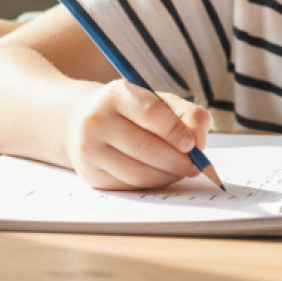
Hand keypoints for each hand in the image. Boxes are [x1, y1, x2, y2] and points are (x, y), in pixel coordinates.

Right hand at [69, 83, 213, 190]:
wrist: (82, 122)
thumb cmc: (131, 111)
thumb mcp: (159, 101)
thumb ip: (188, 114)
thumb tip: (199, 141)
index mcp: (116, 95)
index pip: (151, 113)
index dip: (175, 131)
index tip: (193, 145)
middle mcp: (97, 121)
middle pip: (145, 148)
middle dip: (177, 160)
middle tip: (195, 165)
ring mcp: (90, 150)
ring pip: (138, 172)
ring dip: (167, 176)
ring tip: (183, 171)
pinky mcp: (91, 175)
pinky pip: (129, 186)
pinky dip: (152, 184)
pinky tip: (163, 176)